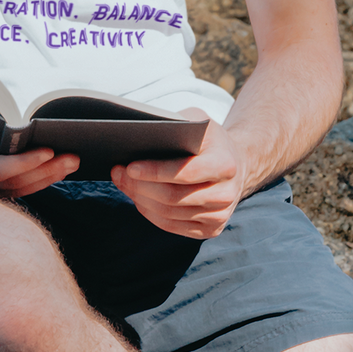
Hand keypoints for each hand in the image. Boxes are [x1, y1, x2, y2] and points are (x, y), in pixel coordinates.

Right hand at [0, 79, 77, 194]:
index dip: (20, 164)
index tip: (46, 150)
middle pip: (10, 185)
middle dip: (43, 173)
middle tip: (74, 157)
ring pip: (12, 189)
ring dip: (43, 177)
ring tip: (72, 161)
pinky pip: (7, 184)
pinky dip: (31, 177)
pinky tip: (52, 165)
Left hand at [111, 111, 246, 237]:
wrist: (235, 162)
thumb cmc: (207, 139)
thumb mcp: (196, 121)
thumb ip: (174, 125)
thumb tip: (138, 134)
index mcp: (225, 164)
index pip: (185, 173)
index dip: (155, 172)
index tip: (129, 167)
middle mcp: (226, 194)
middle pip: (173, 197)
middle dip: (139, 186)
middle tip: (117, 172)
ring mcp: (220, 216)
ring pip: (168, 213)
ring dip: (140, 198)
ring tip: (122, 182)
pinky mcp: (211, 229)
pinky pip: (171, 226)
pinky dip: (149, 211)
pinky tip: (137, 196)